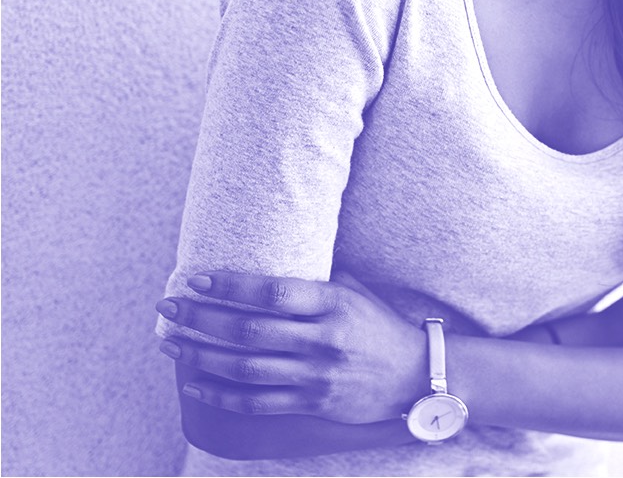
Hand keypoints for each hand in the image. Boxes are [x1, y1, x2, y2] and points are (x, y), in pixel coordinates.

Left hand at [157, 270, 419, 423]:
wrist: (415, 374)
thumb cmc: (379, 326)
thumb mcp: (355, 293)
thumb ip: (316, 282)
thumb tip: (270, 258)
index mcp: (334, 304)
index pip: (273, 293)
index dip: (230, 287)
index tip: (196, 280)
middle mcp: (323, 339)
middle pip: (249, 331)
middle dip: (201, 319)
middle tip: (168, 308)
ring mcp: (316, 375)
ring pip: (244, 368)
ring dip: (200, 356)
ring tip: (170, 344)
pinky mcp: (312, 403)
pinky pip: (256, 402)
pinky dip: (219, 394)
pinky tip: (193, 384)